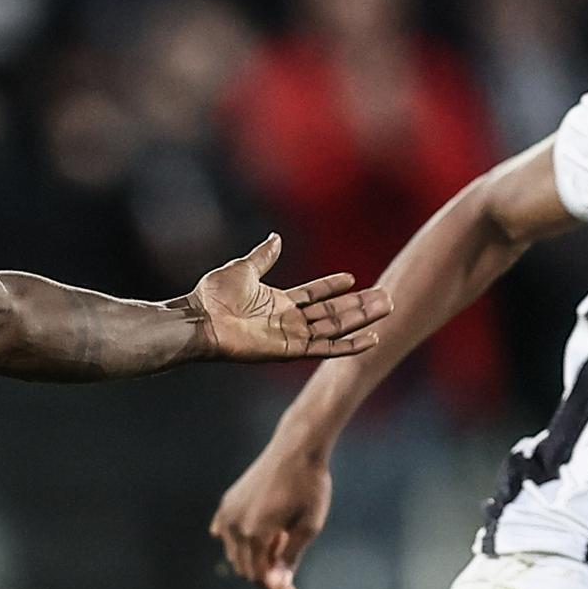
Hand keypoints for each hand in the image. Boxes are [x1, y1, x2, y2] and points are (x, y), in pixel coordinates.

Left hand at [186, 234, 391, 362]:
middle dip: (358, 305)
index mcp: (278, 302)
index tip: (353, 278)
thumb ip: (264, 256)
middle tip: (385, 296)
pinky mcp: (291, 350)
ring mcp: (292, 336)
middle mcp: (289, 320)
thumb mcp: (244, 268)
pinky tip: (371, 338)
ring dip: (361, 319)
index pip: (313, 295)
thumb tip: (275, 238)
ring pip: (335, 327)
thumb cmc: (215, 296)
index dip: (332, 287)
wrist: (201, 320)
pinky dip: (349, 345)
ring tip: (386, 308)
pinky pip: (326, 348)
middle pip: (332, 312)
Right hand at [209, 440, 332, 588]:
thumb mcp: (308, 526)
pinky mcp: (227, 502)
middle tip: (290, 564)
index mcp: (255, 534)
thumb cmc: (309, 486)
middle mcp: (235, 525)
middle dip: (266, 573)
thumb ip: (290, 558)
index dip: (274, 588)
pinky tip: (254, 537)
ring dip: (255, 556)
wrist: (297, 448)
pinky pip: (225, 533)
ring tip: (281, 539)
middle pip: (244, 568)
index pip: (258, 576)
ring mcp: (228, 512)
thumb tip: (278, 586)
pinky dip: (239, 541)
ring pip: (235, 553)